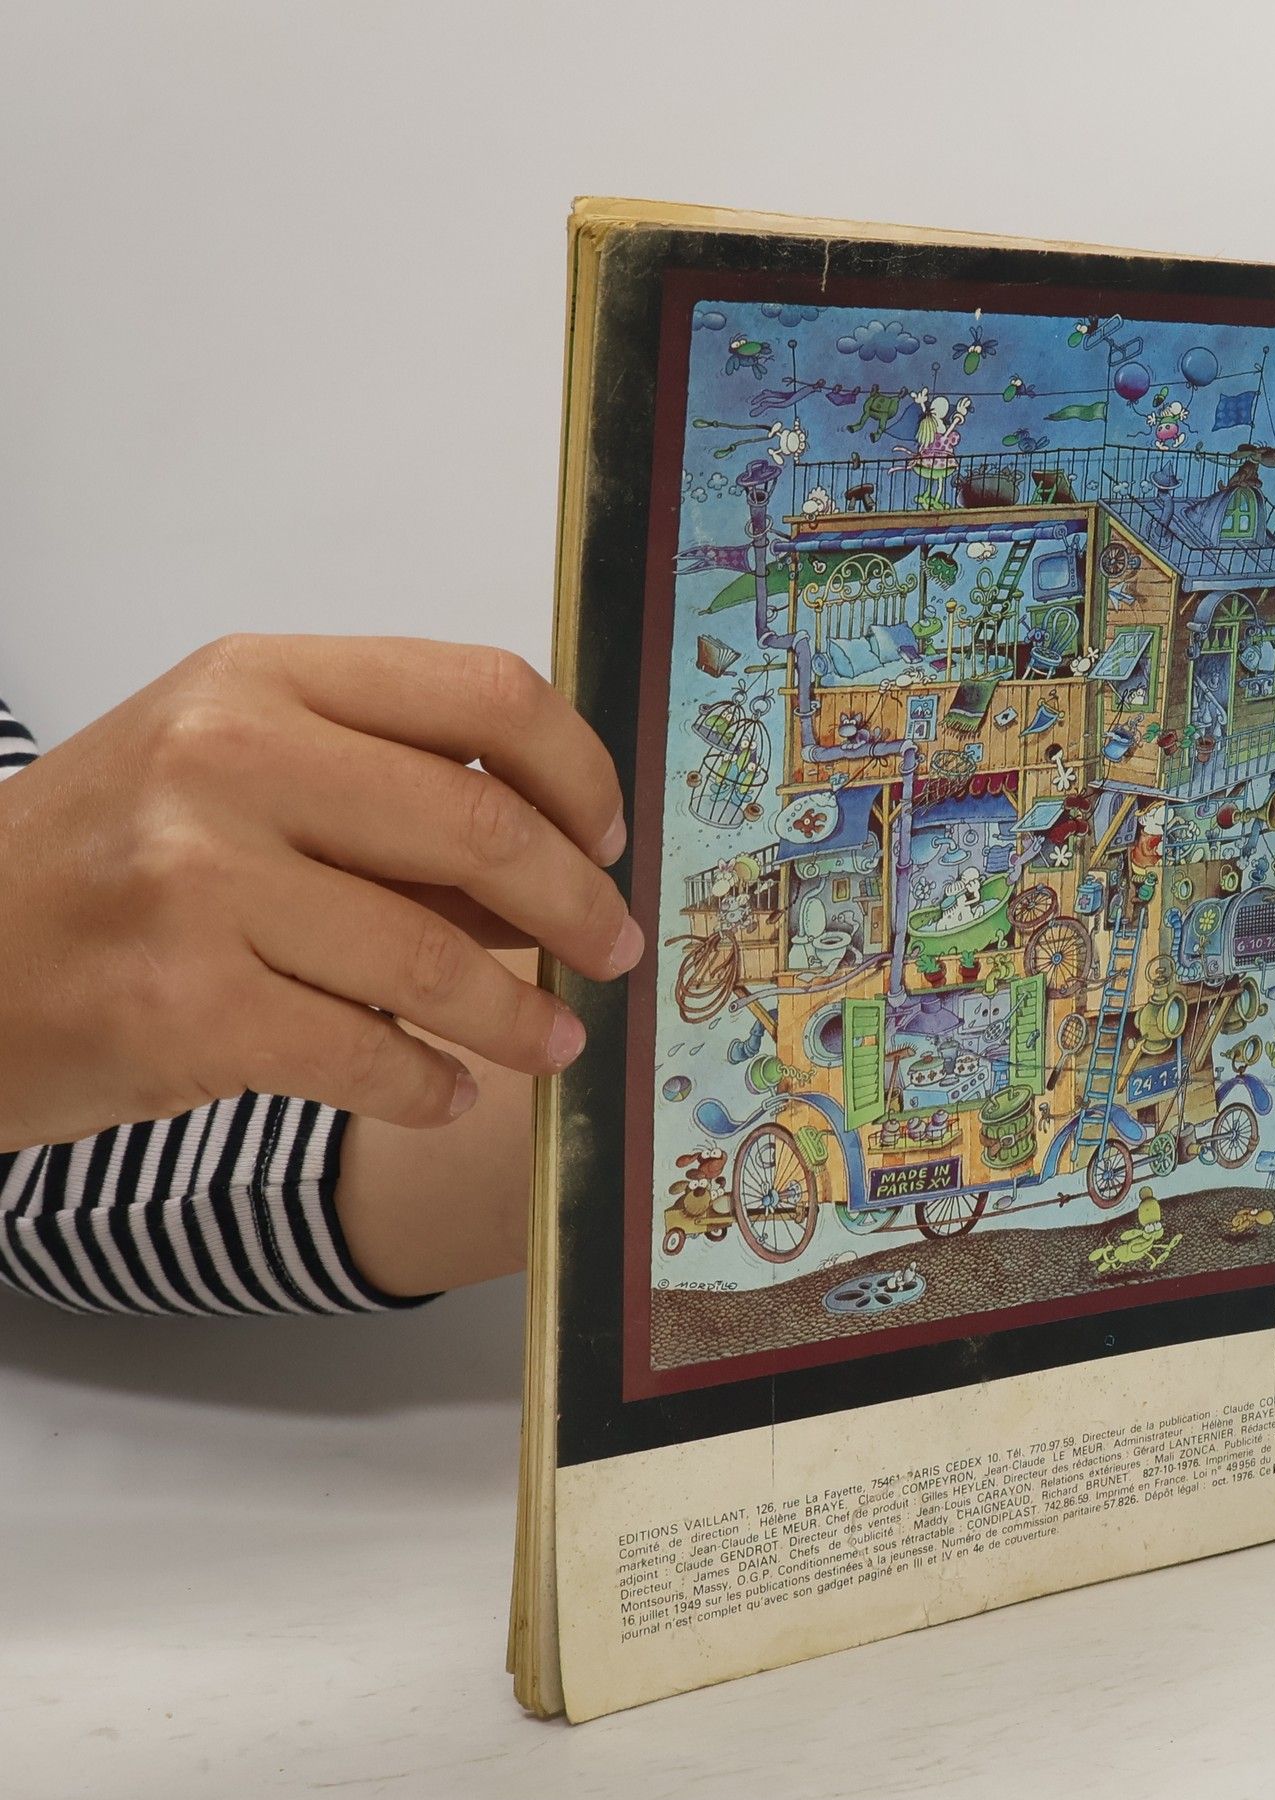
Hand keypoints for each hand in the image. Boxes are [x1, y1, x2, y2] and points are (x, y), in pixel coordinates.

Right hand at [0, 634, 638, 1149]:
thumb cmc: (105, 859)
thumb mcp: (229, 767)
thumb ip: (381, 786)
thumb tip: (561, 860)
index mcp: (262, 678)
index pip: (485, 693)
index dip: (580, 772)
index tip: (609, 837)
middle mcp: (231, 760)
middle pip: (482, 823)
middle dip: (581, 904)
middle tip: (615, 952)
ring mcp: (200, 884)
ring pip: (435, 959)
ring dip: (523, 1015)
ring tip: (556, 1040)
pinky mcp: (184, 1010)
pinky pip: (369, 1057)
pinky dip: (430, 1087)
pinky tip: (447, 1091)